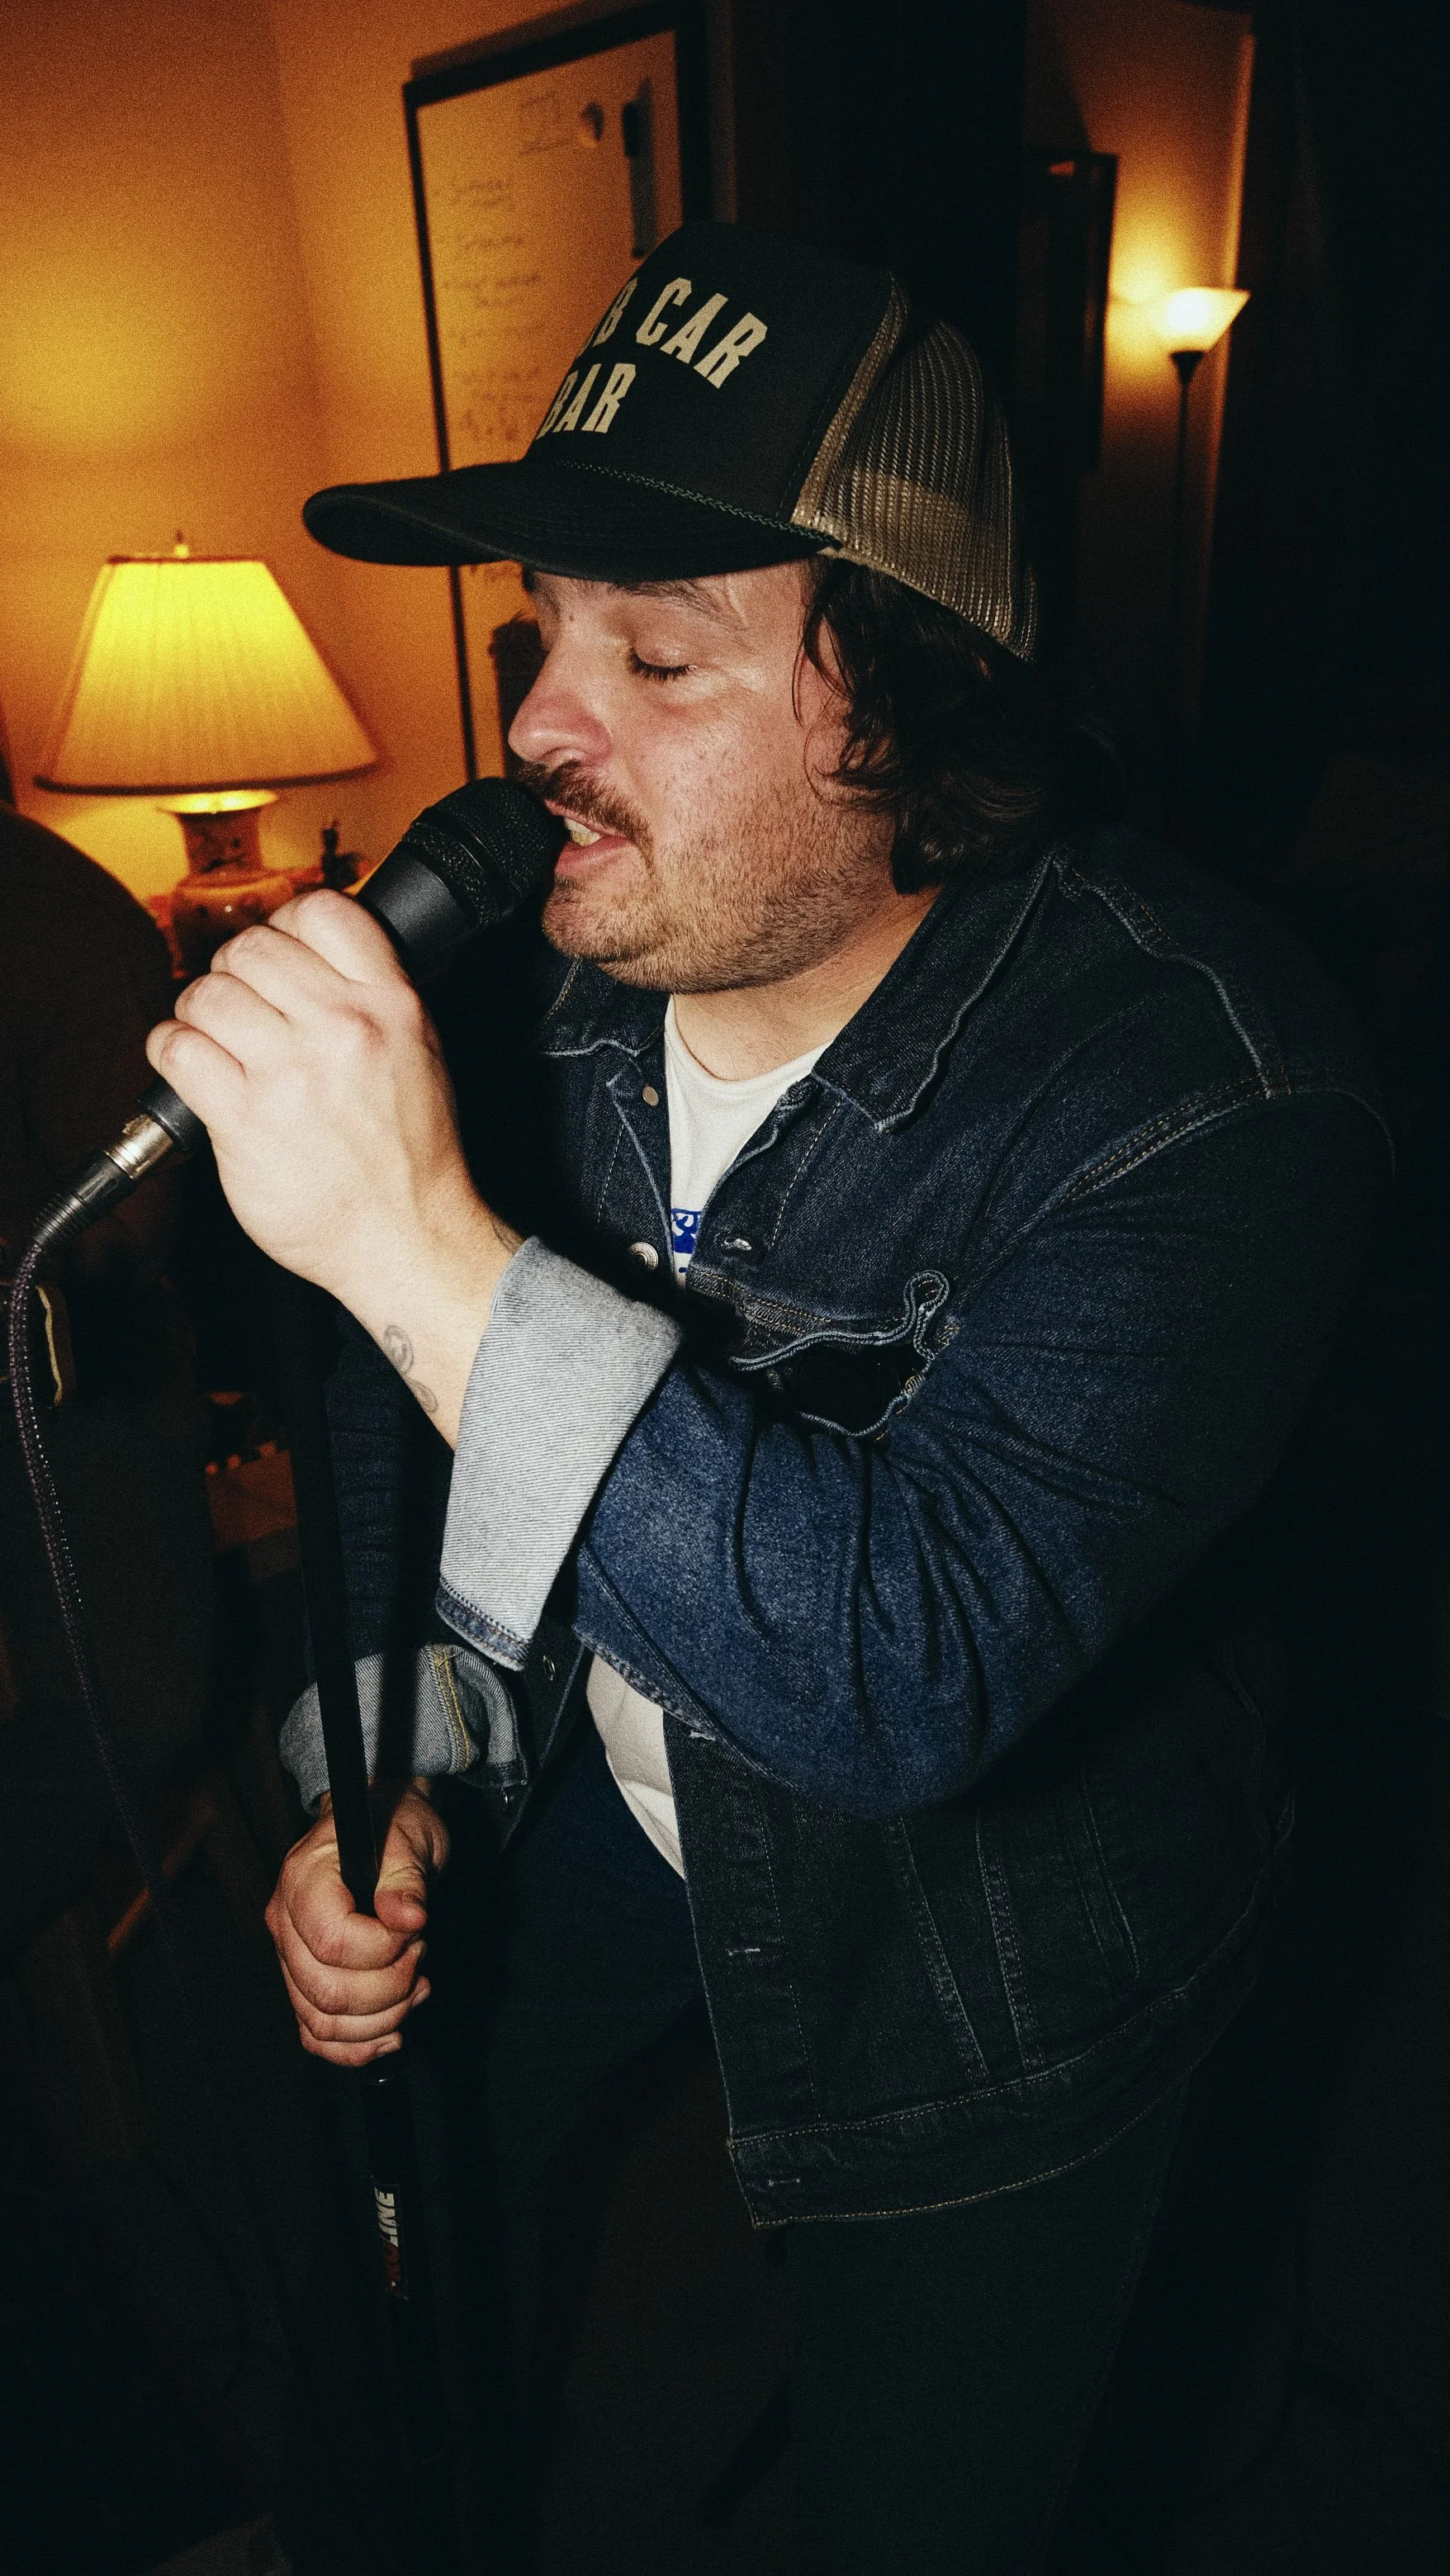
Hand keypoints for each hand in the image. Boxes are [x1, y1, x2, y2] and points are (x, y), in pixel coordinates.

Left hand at [143, 891, 518, 1437]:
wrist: (407, 1238)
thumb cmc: (412, 1157)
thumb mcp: (421, 1053)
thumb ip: (373, 997)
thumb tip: (310, 954)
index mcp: (392, 1005)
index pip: (322, 910)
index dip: (286, 924)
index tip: (278, 953)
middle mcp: (342, 1029)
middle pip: (250, 947)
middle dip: (234, 973)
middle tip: (242, 1008)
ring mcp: (291, 1074)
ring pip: (207, 992)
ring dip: (199, 1012)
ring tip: (215, 1040)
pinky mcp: (245, 1120)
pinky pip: (178, 1048)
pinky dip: (171, 1050)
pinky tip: (191, 1067)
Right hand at [265, 1782, 449, 2064]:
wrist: (384, 1828)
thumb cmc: (393, 1827)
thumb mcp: (410, 1839)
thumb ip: (406, 1880)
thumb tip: (408, 1919)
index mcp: (303, 1881)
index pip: (332, 1943)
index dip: (383, 1951)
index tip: (414, 1932)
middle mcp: (286, 1923)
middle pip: (325, 1992)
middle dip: (388, 1989)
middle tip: (419, 1957)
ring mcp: (291, 1957)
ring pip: (320, 2022)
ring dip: (380, 2020)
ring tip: (416, 1985)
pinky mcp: (305, 1981)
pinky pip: (316, 2034)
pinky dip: (356, 2046)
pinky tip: (392, 2033)